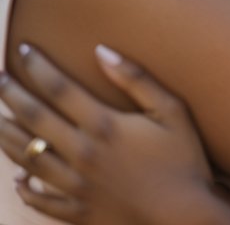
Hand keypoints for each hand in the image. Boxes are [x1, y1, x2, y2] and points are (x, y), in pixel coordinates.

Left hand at [0, 44, 229, 224]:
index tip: (23, 49)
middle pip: (35, 119)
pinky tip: (17, 179)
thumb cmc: (184, 159)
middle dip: (12, 95)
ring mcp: (75, 184)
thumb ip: (136, 79)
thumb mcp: (172, 110)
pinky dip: (25, 188)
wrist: (184, 214)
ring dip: (6, 136)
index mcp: (103, 125)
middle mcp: (81, 152)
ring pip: (27, 157)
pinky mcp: (77, 210)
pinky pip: (41, 199)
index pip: (60, 89)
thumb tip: (102, 51)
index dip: (38, 68)